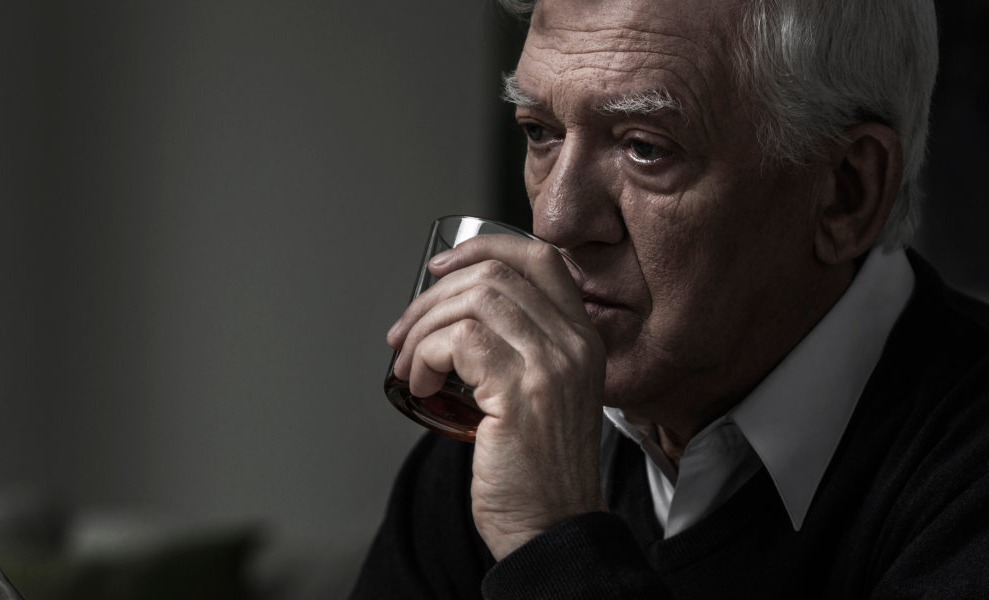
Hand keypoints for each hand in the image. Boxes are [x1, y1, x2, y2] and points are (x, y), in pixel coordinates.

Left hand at [386, 235, 605, 559]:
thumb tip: (454, 317)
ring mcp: (551, 365)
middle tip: (404, 335)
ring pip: (473, 300)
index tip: (442, 268)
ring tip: (411, 366)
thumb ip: (521, 352)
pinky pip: (459, 340)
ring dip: (423, 329)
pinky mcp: (521, 390)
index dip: (484, 248)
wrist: (552, 527)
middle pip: (494, 274)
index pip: (541, 258)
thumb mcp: (545, 396)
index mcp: (583, 339)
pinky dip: (425, 356)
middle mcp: (574, 344)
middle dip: (432, 298)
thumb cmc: (539, 472)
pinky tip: (421, 385)